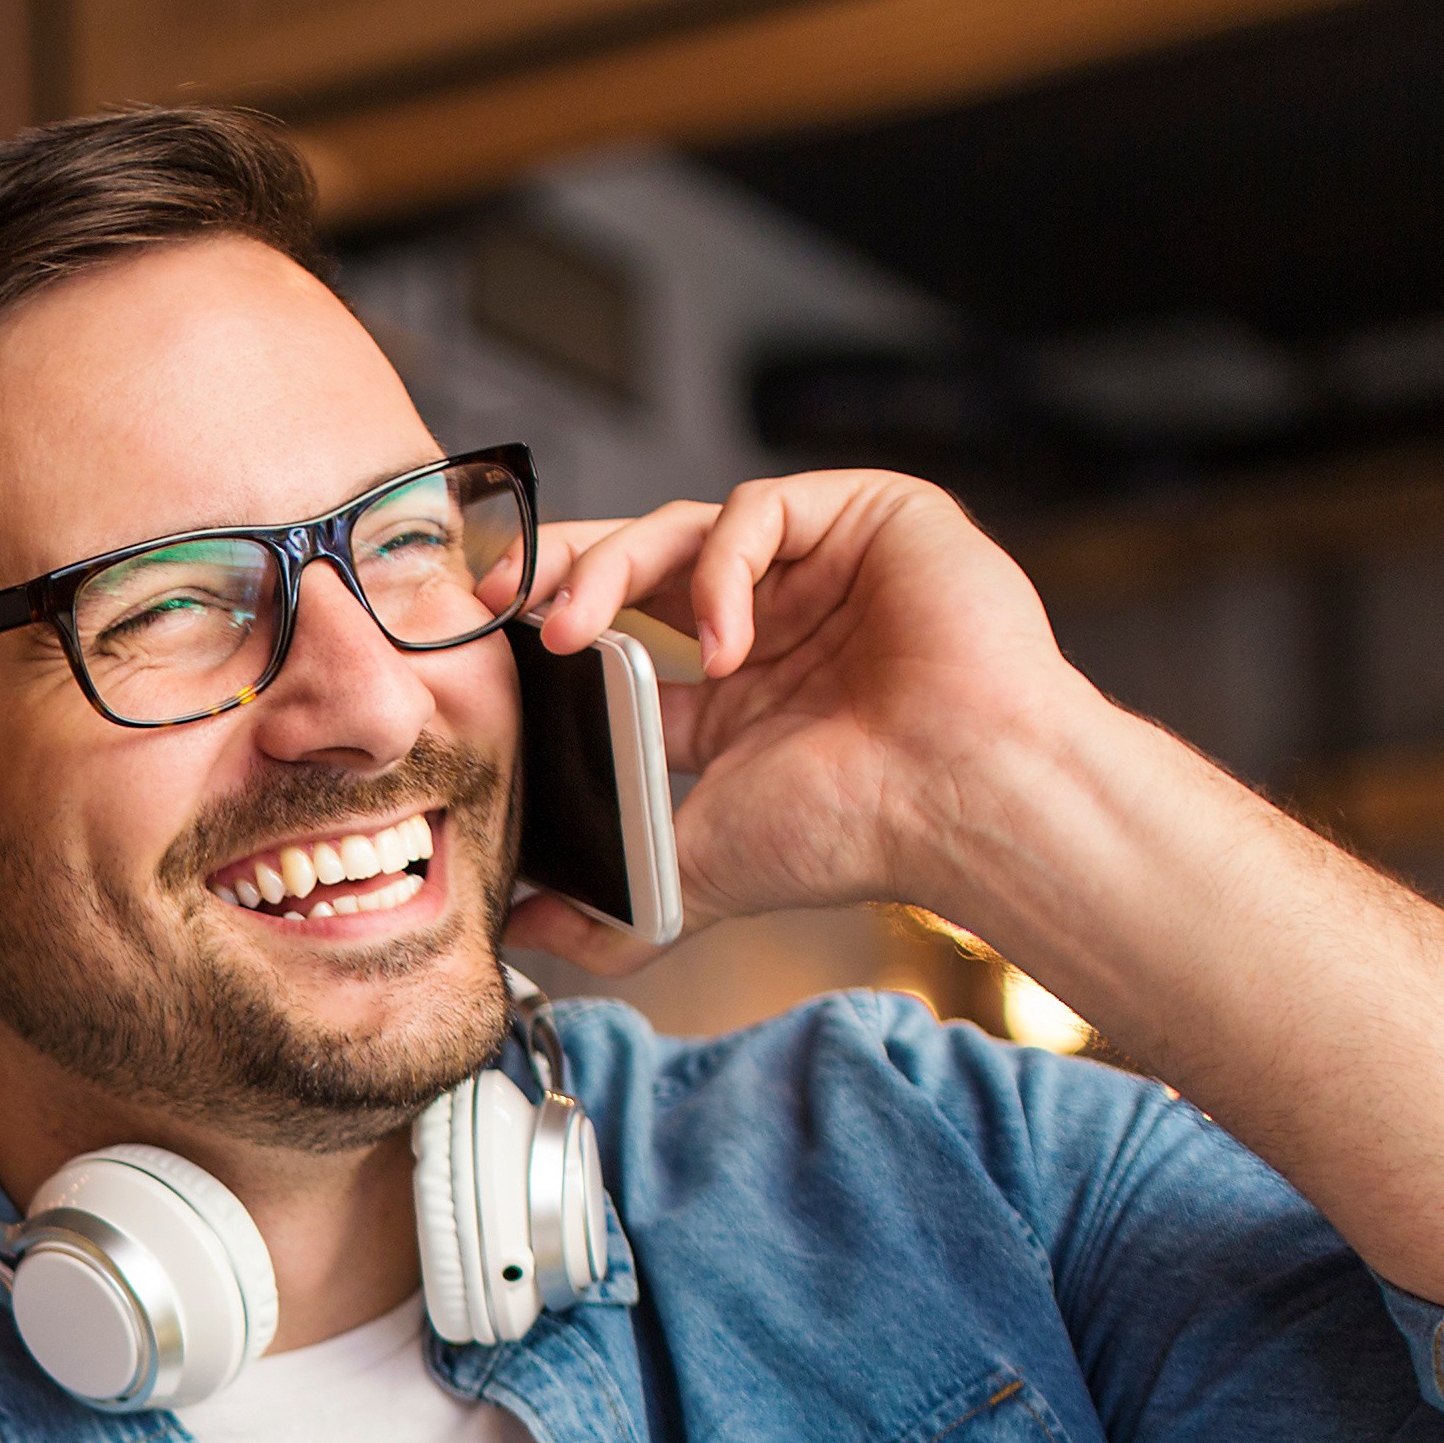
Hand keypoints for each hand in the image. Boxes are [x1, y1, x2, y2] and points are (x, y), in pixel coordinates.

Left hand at [499, 469, 1115, 965]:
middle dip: (554, 576)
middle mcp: (769, 619)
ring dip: (608, 569)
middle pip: (634, 564)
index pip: (616, 638)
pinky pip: (757, 511)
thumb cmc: (854, 831)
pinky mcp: (866, 515)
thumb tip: (519, 932)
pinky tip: (721, 643)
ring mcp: (818, 564)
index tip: (480, 647)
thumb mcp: (696, 870)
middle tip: (493, 607)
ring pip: (679, 526)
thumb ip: (608, 904)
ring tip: (571, 630)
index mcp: (729, 690)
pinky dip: (719, 570)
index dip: (546, 631)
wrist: (964, 802)